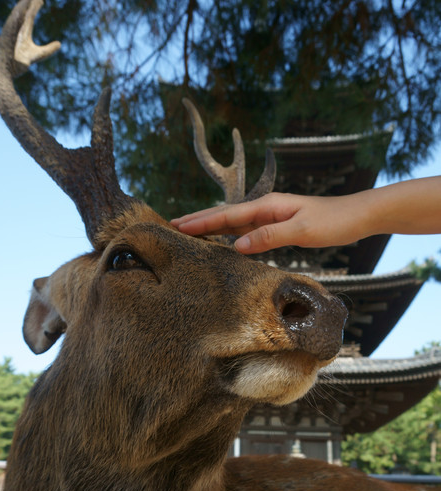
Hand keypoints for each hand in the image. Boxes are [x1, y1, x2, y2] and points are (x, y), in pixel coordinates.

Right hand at [171, 193, 370, 252]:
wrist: (357, 216)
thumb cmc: (333, 221)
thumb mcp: (301, 231)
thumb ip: (269, 236)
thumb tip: (237, 245)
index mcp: (268, 205)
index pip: (227, 215)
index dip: (201, 221)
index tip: (177, 225)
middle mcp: (266, 208)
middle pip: (225, 215)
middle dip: (198, 220)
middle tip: (172, 225)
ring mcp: (271, 216)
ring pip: (234, 223)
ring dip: (211, 227)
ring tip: (189, 231)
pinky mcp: (278, 226)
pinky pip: (247, 230)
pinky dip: (229, 234)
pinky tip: (223, 240)